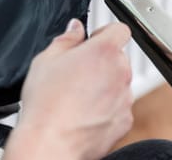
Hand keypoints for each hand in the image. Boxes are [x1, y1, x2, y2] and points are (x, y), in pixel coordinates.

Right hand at [4, 19, 133, 159]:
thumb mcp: (46, 60)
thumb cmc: (46, 104)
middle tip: (77, 71)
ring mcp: (125, 98)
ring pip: (118, 83)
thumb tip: (75, 28)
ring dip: (104, 85)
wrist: (50, 142)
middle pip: (117, 58)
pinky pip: (118, 106)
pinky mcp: (125, 120)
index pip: (120, 29)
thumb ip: (67, 39)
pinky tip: (84, 112)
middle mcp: (120, 72)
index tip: (93, 41)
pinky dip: (106, 107)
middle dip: (101, 61)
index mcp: (103, 51)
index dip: (105, 33)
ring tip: (77, 96)